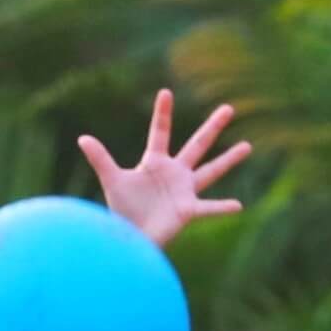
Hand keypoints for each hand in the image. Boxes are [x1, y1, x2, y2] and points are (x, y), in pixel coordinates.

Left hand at [78, 89, 250, 247]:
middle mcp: (174, 173)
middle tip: (229, 109)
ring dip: (229, 159)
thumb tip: (82, 138)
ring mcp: (185, 191)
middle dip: (213, 127)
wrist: (132, 239)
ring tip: (248, 146)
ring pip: (211, 170)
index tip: (166, 92)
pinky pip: (209, 208)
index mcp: (155, 163)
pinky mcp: (188, 210)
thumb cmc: (122, 212)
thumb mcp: (112, 180)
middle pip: (197, 144)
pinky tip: (239, 206)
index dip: (163, 113)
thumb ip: (100, 158)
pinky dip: (223, 208)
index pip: (160, 132)